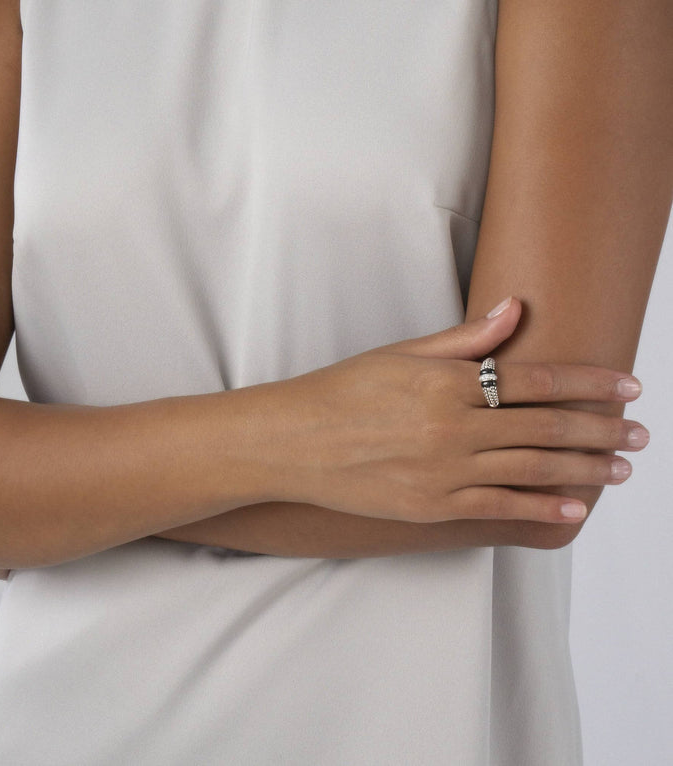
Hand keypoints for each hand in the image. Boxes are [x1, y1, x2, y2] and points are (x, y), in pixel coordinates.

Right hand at [266, 297, 646, 524]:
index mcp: (446, 383)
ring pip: (530, 470)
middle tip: (638, 435)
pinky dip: (539, 510)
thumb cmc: (342, 392)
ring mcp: (443, 473)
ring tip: (618, 470)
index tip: (627, 386)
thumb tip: (515, 309)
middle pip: (544, 427)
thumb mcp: (400, 354)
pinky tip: (572, 509)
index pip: (536, 380)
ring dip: (582, 470)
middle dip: (599, 430)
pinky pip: (498, 507)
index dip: (589, 383)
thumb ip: (464, 339)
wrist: (293, 443)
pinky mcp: (431, 507)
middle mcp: (452, 429)